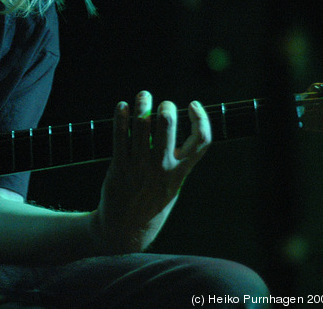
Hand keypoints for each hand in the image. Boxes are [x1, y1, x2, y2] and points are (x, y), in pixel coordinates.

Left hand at [95, 91, 210, 252]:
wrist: (126, 227)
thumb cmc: (151, 202)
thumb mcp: (173, 185)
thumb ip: (178, 161)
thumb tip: (174, 130)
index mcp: (181, 172)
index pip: (202, 140)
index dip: (201, 118)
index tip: (192, 104)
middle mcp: (162, 167)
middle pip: (167, 125)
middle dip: (165, 107)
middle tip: (161, 103)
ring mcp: (140, 166)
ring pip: (142, 126)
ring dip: (142, 104)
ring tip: (143, 96)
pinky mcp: (119, 166)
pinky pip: (120, 136)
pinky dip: (121, 117)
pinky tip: (122, 106)